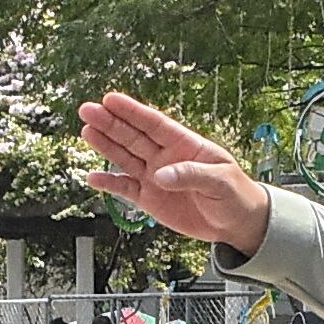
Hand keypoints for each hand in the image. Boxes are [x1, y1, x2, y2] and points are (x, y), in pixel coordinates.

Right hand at [81, 92, 273, 256]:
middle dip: (110, 123)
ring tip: (86, 131)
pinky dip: (110, 184)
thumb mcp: (221, 182)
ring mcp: (155, 177)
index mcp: (184, 145)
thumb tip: (160, 176)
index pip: (154, 124)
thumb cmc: (236, 195)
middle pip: (133, 136)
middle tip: (88, 110)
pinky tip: (92, 177)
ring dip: (105, 145)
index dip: (133, 112)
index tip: (111, 99)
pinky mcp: (150, 199)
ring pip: (125, 157)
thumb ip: (191, 175)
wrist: (237, 224)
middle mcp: (165, 157)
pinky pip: (125, 189)